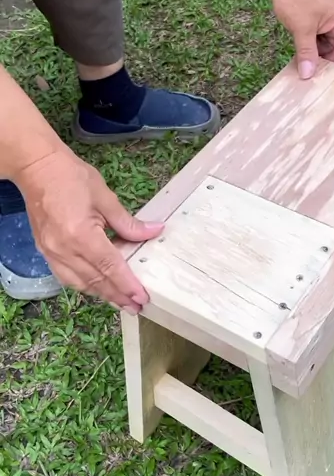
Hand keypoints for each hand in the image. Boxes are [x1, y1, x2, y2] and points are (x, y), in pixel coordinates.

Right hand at [17, 149, 162, 313]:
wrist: (37, 168)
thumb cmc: (72, 177)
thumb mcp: (106, 198)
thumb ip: (128, 223)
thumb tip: (155, 232)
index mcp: (81, 235)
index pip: (110, 267)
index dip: (127, 284)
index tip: (142, 298)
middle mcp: (64, 250)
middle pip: (95, 281)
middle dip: (118, 296)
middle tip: (136, 307)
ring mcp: (51, 253)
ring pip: (80, 283)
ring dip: (102, 294)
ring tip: (121, 302)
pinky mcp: (45, 252)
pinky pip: (66, 277)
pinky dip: (84, 285)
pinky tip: (98, 287)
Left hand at [271, 0, 333, 77]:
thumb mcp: (301, 27)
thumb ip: (307, 52)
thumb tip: (309, 74)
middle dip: (330, 60)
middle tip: (312, 64)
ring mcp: (328, 20)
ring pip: (330, 46)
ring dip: (319, 53)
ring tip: (304, 54)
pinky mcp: (318, 19)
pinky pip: (320, 39)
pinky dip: (313, 46)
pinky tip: (302, 48)